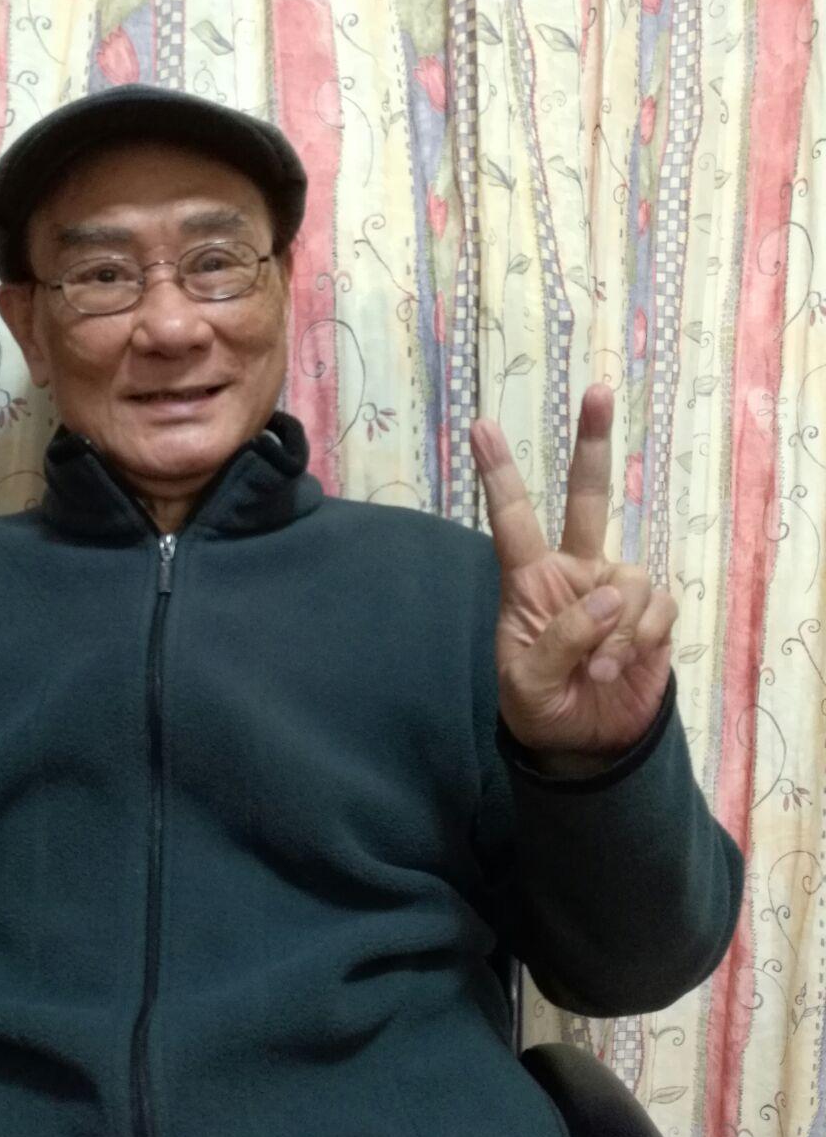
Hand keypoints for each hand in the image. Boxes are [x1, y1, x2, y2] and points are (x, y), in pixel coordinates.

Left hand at [471, 384, 676, 758]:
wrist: (583, 746)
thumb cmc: (540, 707)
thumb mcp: (527, 682)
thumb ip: (559, 638)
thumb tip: (610, 594)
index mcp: (528, 582)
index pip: (512, 520)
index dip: (499, 475)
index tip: (480, 426)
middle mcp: (574, 574)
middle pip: (587, 498)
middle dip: (592, 444)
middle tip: (597, 390)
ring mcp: (616, 592)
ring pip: (629, 578)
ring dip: (617, 629)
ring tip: (597, 670)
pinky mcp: (653, 616)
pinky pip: (656, 609)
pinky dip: (639, 640)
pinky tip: (620, 668)